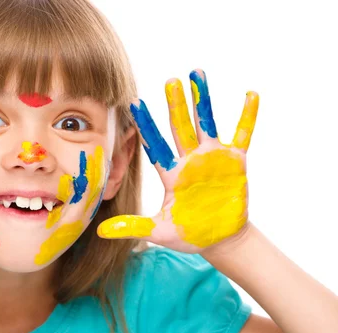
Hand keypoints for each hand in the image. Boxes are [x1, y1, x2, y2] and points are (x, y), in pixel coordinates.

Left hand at [97, 69, 258, 252]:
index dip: (146, 126)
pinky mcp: (236, 163)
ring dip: (202, 100)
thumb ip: (132, 227)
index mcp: (170, 174)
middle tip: (169, 80)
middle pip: (180, 127)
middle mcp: (189, 161)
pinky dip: (247, 117)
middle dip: (174, 105)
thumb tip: (101, 232)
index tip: (135, 103)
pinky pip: (242, 135)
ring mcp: (213, 159)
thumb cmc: (188, 234)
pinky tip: (250, 94)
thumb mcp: (158, 231)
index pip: (155, 144)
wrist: (219, 240)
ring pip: (206, 123)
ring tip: (196, 73)